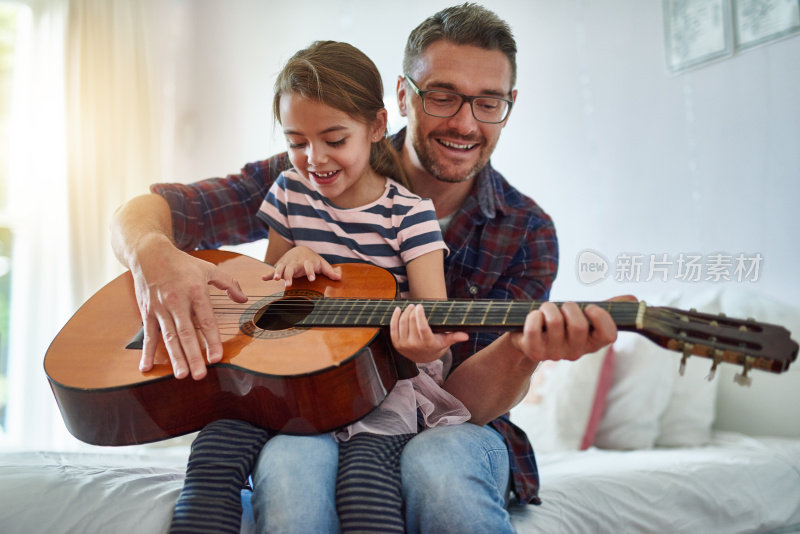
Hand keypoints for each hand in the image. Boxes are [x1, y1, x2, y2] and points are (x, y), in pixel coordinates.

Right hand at [133, 243, 246, 379]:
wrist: (149, 253)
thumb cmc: (182, 263)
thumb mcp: (208, 268)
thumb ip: (229, 283)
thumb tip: (243, 299)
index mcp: (195, 291)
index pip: (206, 320)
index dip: (211, 340)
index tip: (216, 358)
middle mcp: (177, 301)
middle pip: (186, 333)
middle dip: (193, 355)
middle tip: (199, 375)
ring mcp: (160, 308)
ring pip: (168, 337)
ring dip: (175, 357)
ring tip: (181, 375)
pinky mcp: (147, 312)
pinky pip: (148, 335)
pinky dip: (146, 352)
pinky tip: (146, 367)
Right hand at [262, 246, 340, 285]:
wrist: (300, 249)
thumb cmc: (312, 259)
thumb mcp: (322, 264)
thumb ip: (329, 271)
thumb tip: (339, 278)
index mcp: (307, 262)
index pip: (309, 266)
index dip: (310, 272)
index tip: (312, 279)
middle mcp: (296, 262)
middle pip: (292, 268)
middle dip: (289, 275)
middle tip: (288, 284)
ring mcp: (287, 264)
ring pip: (281, 268)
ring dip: (278, 273)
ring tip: (276, 279)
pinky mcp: (281, 266)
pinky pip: (273, 270)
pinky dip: (269, 274)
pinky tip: (263, 278)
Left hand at [389, 303, 468, 362]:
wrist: (422, 358)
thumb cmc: (435, 346)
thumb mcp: (445, 342)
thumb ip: (454, 337)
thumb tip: (466, 336)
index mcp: (427, 343)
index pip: (422, 327)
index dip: (419, 315)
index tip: (420, 306)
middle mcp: (414, 345)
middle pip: (411, 322)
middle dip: (412, 311)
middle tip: (416, 305)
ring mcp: (404, 345)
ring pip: (402, 323)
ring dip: (405, 312)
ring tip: (410, 307)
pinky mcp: (396, 344)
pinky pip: (393, 328)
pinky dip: (394, 318)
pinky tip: (398, 310)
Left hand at [508, 298, 631, 363]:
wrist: (530, 338)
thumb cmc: (562, 322)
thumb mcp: (585, 315)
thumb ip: (609, 307)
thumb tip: (633, 299)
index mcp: (592, 343)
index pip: (609, 336)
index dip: (601, 317)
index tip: (590, 307)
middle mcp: (575, 352)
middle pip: (579, 326)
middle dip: (569, 307)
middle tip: (563, 307)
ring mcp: (554, 354)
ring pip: (555, 321)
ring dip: (549, 307)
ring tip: (546, 310)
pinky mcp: (534, 351)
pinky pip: (534, 327)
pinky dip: (533, 315)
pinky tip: (534, 316)